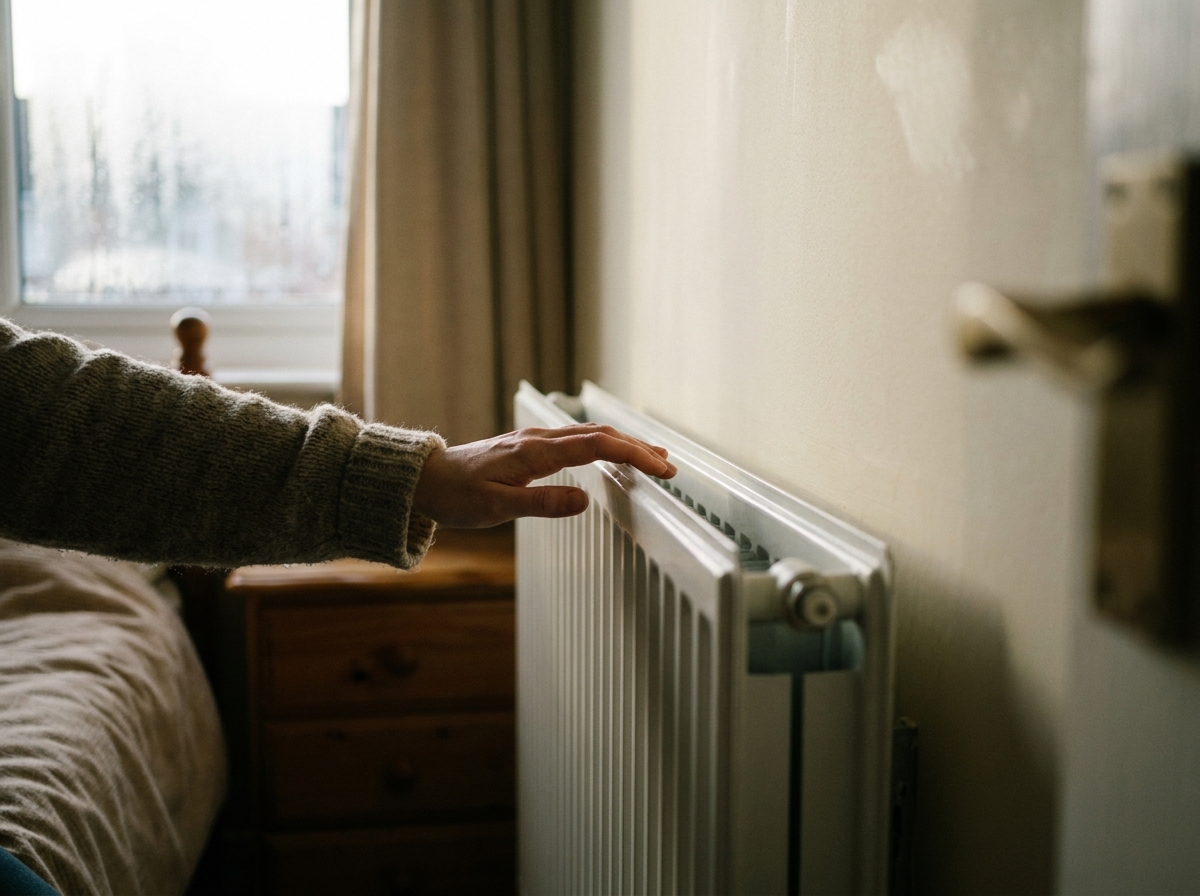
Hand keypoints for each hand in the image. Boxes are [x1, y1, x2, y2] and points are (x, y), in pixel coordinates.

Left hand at [412, 424, 677, 527]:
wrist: (427, 479)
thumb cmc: (458, 496)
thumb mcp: (497, 508)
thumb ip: (541, 503)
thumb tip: (583, 501)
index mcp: (536, 452)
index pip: (596, 447)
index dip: (632, 455)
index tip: (660, 468)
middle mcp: (539, 441)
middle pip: (600, 435)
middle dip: (638, 448)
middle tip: (669, 467)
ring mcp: (536, 442)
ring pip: (590, 435)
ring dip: (625, 445)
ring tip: (655, 457)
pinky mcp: (532, 448)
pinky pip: (577, 440)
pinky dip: (604, 445)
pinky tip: (613, 454)